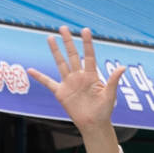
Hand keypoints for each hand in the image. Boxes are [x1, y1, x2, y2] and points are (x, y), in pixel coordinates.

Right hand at [27, 27, 124, 151]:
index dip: (87, 43)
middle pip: (72, 55)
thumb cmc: (104, 110)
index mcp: (91, 75)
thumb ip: (113, 81)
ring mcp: (69, 83)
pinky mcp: (61, 93)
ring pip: (60, 63)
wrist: (93, 124)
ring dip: (55, 51)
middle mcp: (79, 76)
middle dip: (68, 41)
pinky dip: (39, 77)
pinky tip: (31, 70)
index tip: (85, 30)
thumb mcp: (110, 95)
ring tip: (50, 38)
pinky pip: (48, 83)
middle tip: (64, 28)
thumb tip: (122, 67)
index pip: (89, 55)